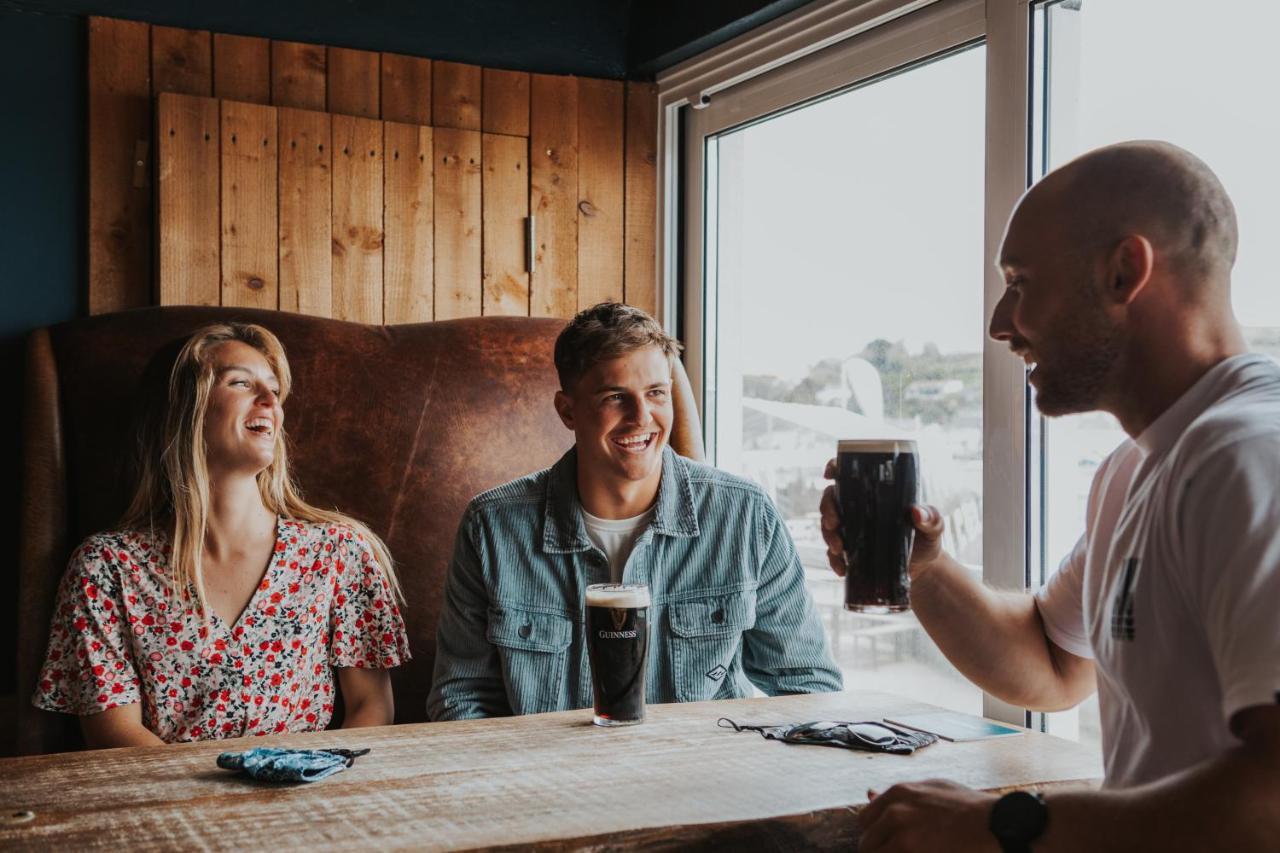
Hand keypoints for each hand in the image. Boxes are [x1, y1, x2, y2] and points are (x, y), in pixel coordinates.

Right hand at [819, 458, 946, 578]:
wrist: (922, 569)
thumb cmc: (926, 540)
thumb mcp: (933, 528)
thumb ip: (931, 518)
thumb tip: (916, 512)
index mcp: (876, 494)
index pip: (850, 474)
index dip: (835, 468)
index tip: (829, 475)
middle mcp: (859, 508)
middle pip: (831, 499)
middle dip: (827, 509)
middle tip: (834, 523)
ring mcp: (852, 529)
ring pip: (828, 525)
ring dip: (828, 535)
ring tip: (839, 548)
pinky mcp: (850, 551)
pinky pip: (833, 553)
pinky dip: (834, 560)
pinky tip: (842, 568)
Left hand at [858, 779, 998, 852]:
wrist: (994, 824)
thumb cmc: (968, 807)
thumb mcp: (932, 789)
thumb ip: (900, 795)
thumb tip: (869, 792)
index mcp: (898, 793)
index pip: (865, 819)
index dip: (874, 834)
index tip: (884, 843)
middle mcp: (895, 812)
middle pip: (867, 842)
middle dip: (877, 850)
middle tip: (896, 851)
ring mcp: (902, 835)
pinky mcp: (909, 852)